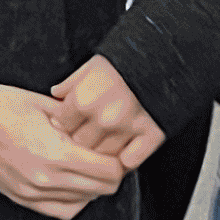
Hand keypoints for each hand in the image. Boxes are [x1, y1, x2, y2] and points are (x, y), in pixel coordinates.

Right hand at [0, 84, 126, 219]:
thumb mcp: (44, 104)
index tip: (116, 145)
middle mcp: (45, 178)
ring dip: (94, 185)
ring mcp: (32, 193)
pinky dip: (75, 199)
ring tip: (88, 164)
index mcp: (55, 152)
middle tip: (106, 154)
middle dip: (111, 171)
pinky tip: (72, 180)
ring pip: (85, 201)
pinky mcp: (22, 199)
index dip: (119, 157)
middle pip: (103, 188)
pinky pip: (62, 210)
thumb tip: (104, 128)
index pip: (110, 170)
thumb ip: (77, 120)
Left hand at [49, 56, 164, 169]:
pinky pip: (131, 161)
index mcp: (84, 99)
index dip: (67, 122)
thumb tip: (55, 95)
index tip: (74, 119)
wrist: (164, 58)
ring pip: (103, 156)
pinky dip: (126, 159)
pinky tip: (126, 149)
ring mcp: (127, 130)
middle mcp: (104, 118)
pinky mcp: (151, 136)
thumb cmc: (125, 62)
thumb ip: (70, 82)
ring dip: (104, 149)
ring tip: (108, 138)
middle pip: (80, 144)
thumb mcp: (92, 65)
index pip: (63, 125)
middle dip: (83, 137)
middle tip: (91, 129)